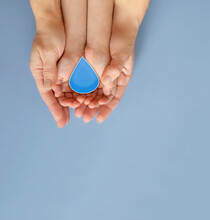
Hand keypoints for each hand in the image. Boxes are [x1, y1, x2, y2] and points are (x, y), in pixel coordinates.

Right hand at [29, 0, 68, 126]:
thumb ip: (50, 70)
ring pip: (66, 92)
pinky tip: (84, 100)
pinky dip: (79, 93)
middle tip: (68, 121)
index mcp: (40, 73)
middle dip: (63, 110)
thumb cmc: (49, 36)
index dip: (54, 109)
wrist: (57, 23)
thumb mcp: (48, 52)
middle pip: (57, 97)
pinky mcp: (70, 69)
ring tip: (79, 113)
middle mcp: (50, 75)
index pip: (47, 95)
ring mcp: (60, 73)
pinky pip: (74, 84)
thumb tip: (50, 88)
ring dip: (72, 103)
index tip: (61, 121)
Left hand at [75, 0, 149, 122]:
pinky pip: (83, 81)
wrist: (114, 26)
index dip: (107, 109)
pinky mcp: (90, 68)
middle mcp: (110, 79)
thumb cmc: (123, 41)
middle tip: (83, 117)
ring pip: (91, 92)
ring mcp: (100, 74)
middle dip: (92, 108)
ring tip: (76, 110)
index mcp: (121, 79)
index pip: (114, 98)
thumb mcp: (122, 55)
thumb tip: (107, 80)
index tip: (99, 118)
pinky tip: (72, 96)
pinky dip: (78, 90)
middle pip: (101, 98)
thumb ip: (115, 68)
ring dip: (84, 102)